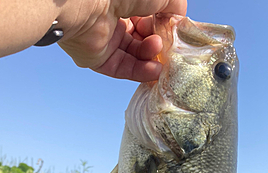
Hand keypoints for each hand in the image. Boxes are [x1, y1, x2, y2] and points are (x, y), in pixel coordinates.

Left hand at [59, 0, 186, 81]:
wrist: (88, 1)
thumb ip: (174, 6)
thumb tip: (179, 21)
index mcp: (125, 0)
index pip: (149, 17)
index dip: (163, 26)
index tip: (174, 31)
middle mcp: (114, 18)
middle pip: (142, 38)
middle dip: (158, 42)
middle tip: (167, 43)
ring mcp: (105, 38)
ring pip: (134, 55)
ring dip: (150, 56)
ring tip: (159, 51)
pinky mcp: (97, 58)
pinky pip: (122, 68)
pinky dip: (140, 71)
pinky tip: (154, 70)